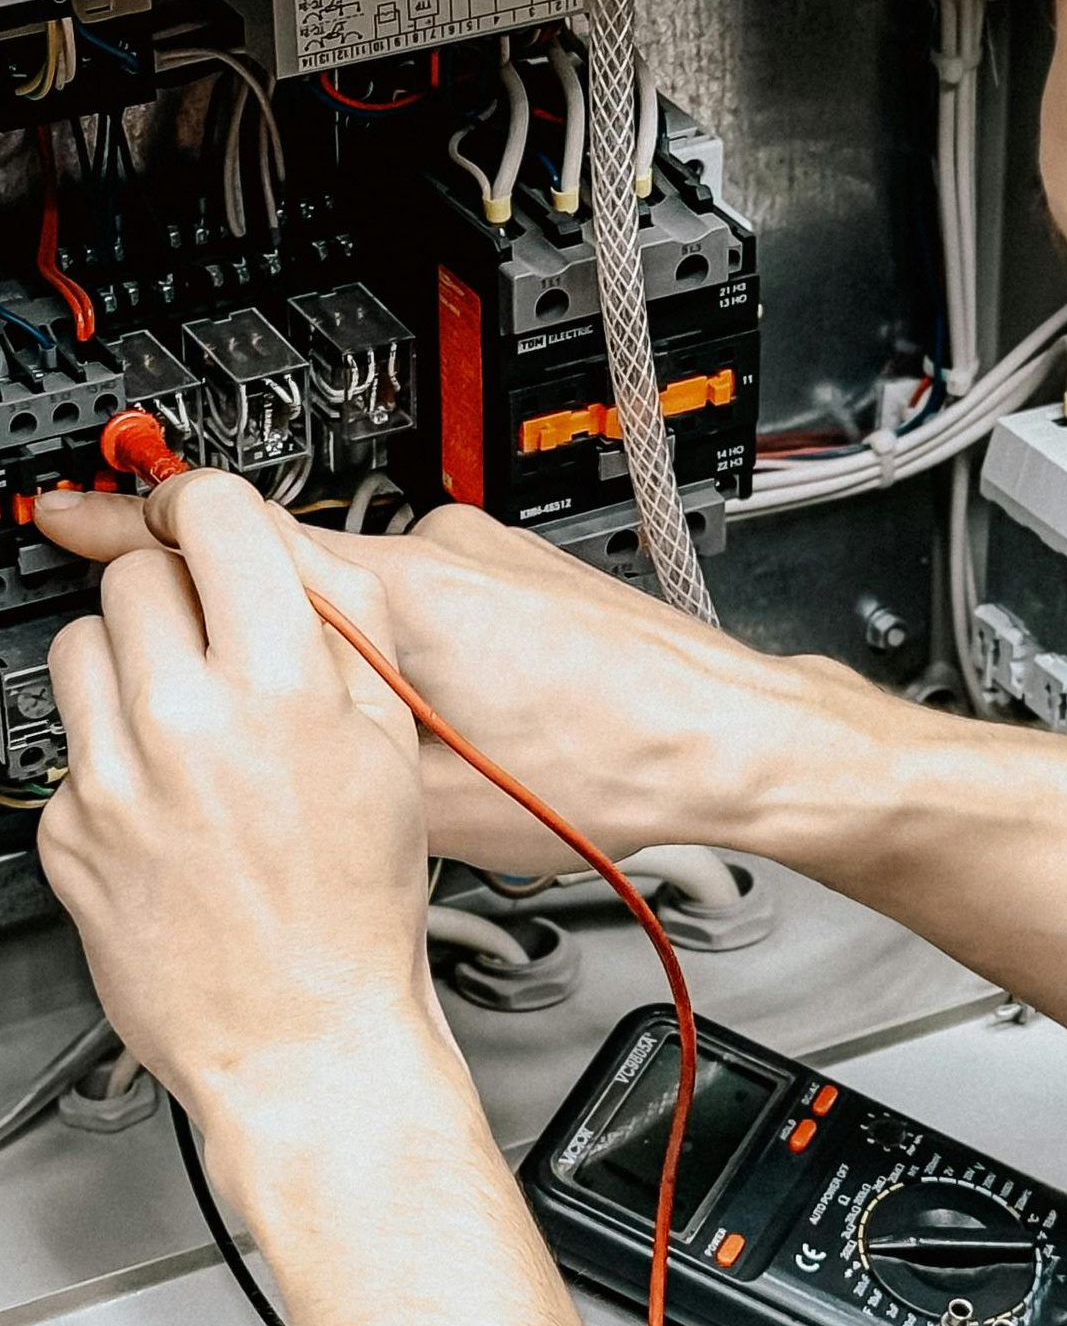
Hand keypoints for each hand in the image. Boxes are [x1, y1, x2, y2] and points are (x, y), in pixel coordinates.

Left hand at [38, 474, 446, 1180]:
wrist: (305, 1041)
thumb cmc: (355, 915)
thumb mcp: (391, 753)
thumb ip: (344, 637)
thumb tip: (289, 563)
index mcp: (279, 687)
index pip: (214, 518)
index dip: (211, 511)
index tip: (205, 523)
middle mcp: (184, 722)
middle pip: (138, 577)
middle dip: (176, 598)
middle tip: (211, 646)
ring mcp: (113, 778)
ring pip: (85, 647)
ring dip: (129, 665)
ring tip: (181, 722)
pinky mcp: (66, 831)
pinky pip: (72, 747)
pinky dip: (113, 760)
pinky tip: (169, 807)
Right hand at [39, 492, 873, 874]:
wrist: (734, 745)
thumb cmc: (614, 778)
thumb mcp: (433, 805)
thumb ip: (333, 753)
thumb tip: (260, 746)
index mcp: (396, 601)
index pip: (227, 535)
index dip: (134, 530)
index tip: (72, 520)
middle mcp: (433, 552)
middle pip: (283, 560)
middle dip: (238, 614)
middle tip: (201, 661)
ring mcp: (478, 550)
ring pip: (358, 587)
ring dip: (340, 648)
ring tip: (383, 729)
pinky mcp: (515, 567)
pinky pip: (420, 593)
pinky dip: (405, 644)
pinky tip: (448, 715)